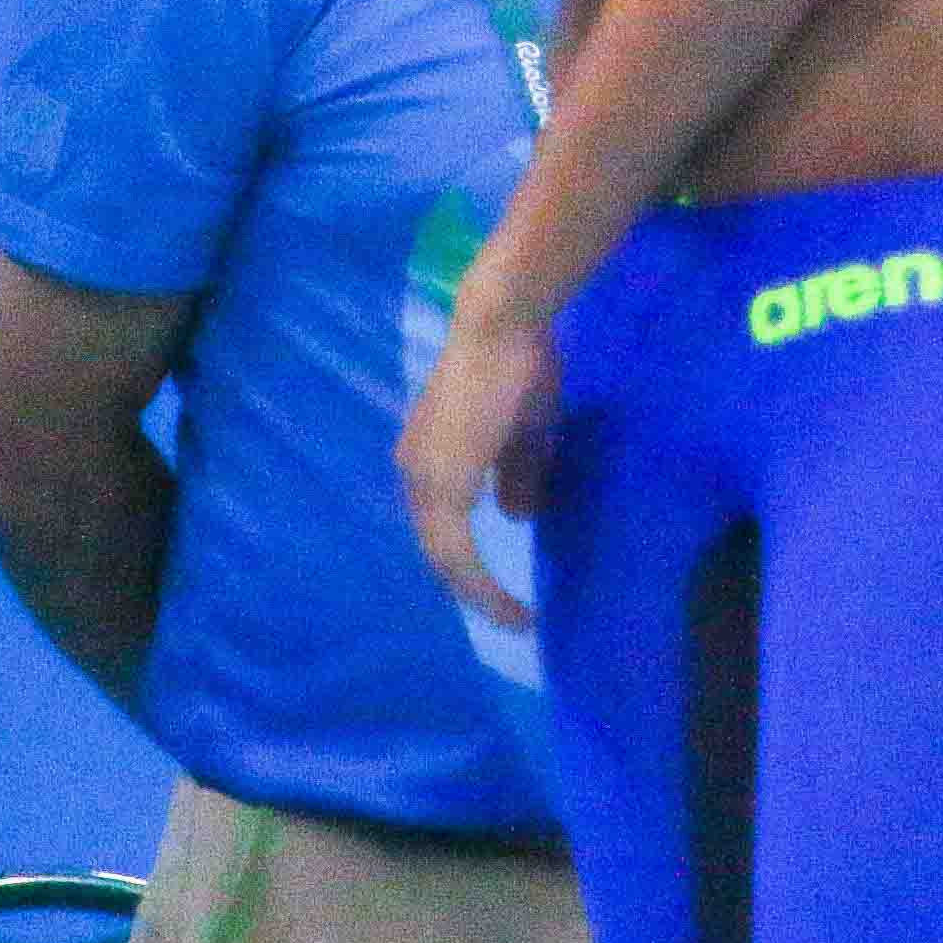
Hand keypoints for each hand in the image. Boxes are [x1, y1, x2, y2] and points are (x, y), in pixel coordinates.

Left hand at [398, 306, 562, 627]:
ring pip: (445, 554)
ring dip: (477, 590)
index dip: (472, 563)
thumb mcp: (525, 430)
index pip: (444, 526)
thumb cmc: (517, 366)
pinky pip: (456, 548)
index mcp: (432, 460)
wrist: (501, 326)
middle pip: (439, 550)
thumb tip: (516, 514)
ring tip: (512, 616)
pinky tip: (505, 598)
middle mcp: (417, 474)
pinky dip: (478, 578)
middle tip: (512, 617)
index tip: (508, 590)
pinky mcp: (443, 482)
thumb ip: (517, 473)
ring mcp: (426, 478)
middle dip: (475, 589)